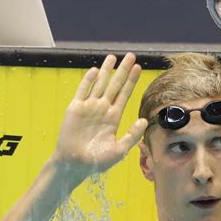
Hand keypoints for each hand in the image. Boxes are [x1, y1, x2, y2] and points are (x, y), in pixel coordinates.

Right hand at [51, 53, 147, 177]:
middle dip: (123, 71)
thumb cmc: (97, 161)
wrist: (75, 164)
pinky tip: (95, 70)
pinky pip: (82, 91)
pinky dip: (88, 80)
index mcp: (113, 118)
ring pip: (100, 84)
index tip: (139, 68)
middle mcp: (102, 110)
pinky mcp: (75, 109)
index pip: (125, 95)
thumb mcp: (119, 150)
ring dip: (106, 71)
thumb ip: (132, 135)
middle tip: (132, 56)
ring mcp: (89, 108)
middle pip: (115, 85)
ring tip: (113, 57)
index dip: (131, 81)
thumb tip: (145, 121)